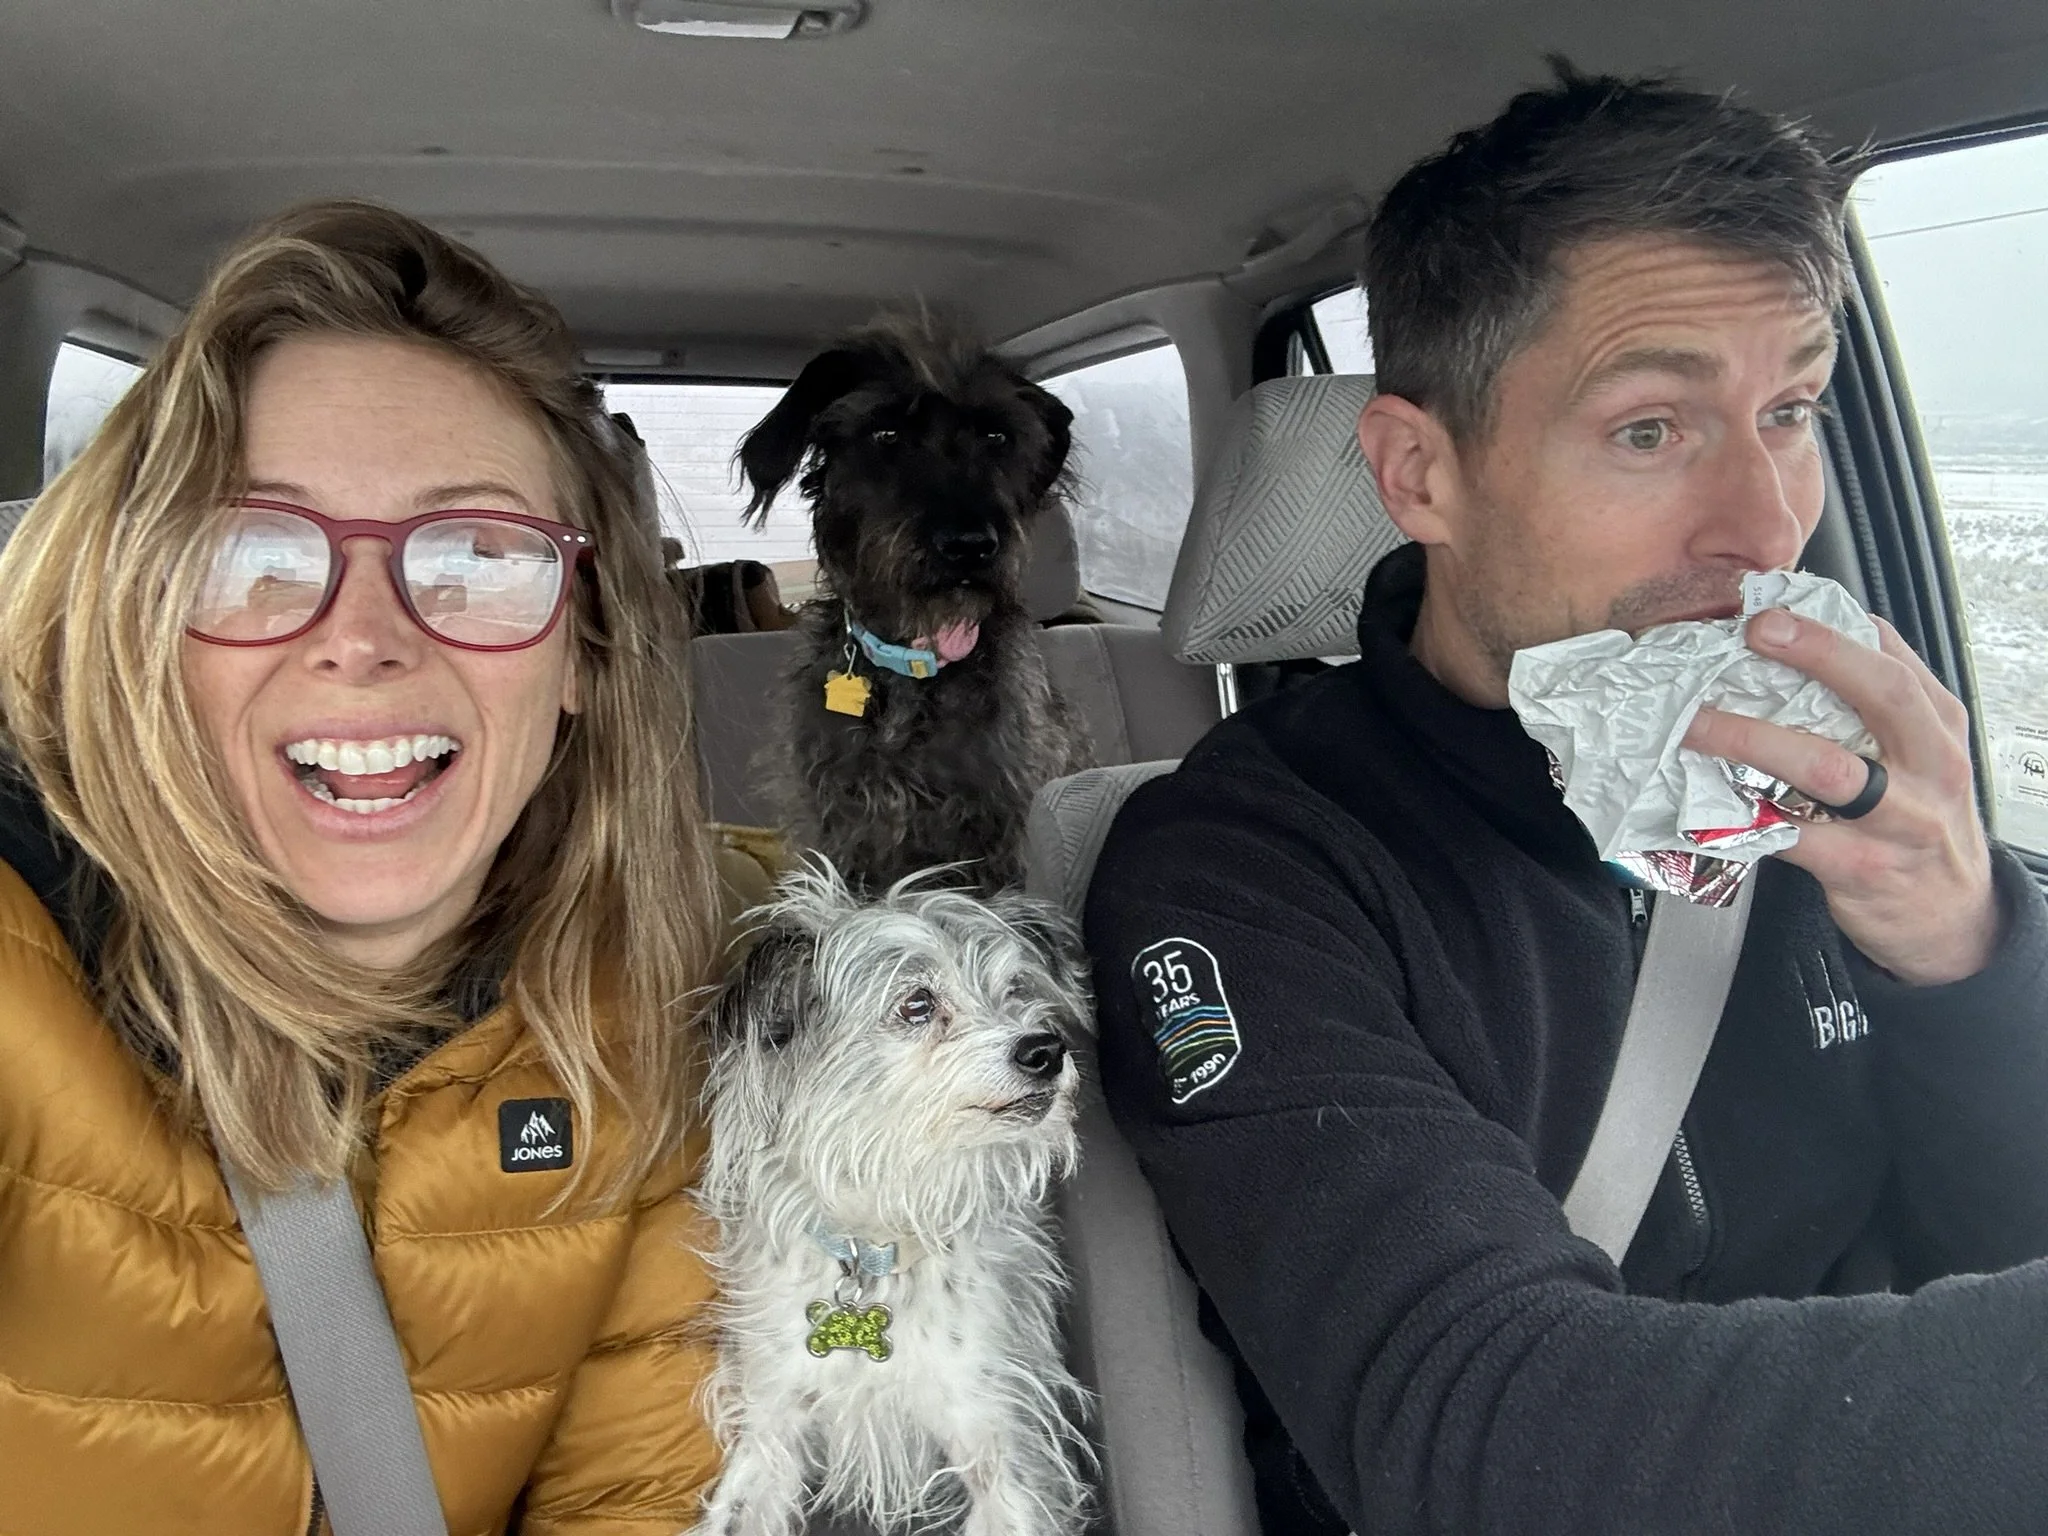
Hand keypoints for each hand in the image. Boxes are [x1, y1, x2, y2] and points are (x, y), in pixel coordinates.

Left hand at [1683, 607, 1998, 984]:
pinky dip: (1742, 814)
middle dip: (1817, 655)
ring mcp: (1898, 819)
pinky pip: (1792, 835)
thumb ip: (1878, 701)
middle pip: (1882, 695)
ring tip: (1696, 723)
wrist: (1950, 916)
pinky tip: (1701, 797)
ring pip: (1826, 767)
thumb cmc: (1921, 818)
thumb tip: (1806, 637)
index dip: (1832, 629)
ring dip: (1751, 738)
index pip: (1894, 659)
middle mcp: (1929, 765)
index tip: (1773, 608)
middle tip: (1752, 633)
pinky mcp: (1861, 867)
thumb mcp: (1923, 753)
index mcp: (1938, 725)